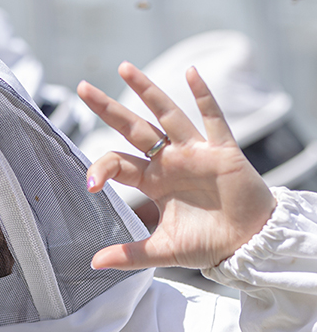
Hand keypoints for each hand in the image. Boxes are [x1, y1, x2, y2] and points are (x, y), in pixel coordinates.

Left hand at [77, 61, 275, 270]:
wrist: (250, 244)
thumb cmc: (209, 242)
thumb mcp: (163, 250)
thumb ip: (130, 255)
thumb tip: (93, 264)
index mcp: (153, 181)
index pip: (118, 163)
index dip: (101, 168)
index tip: (90, 184)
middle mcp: (170, 161)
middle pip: (133, 129)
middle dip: (108, 109)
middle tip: (82, 88)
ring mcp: (195, 152)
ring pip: (167, 115)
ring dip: (147, 91)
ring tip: (124, 68)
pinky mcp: (224, 152)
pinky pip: (212, 119)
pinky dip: (203, 96)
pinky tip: (191, 74)